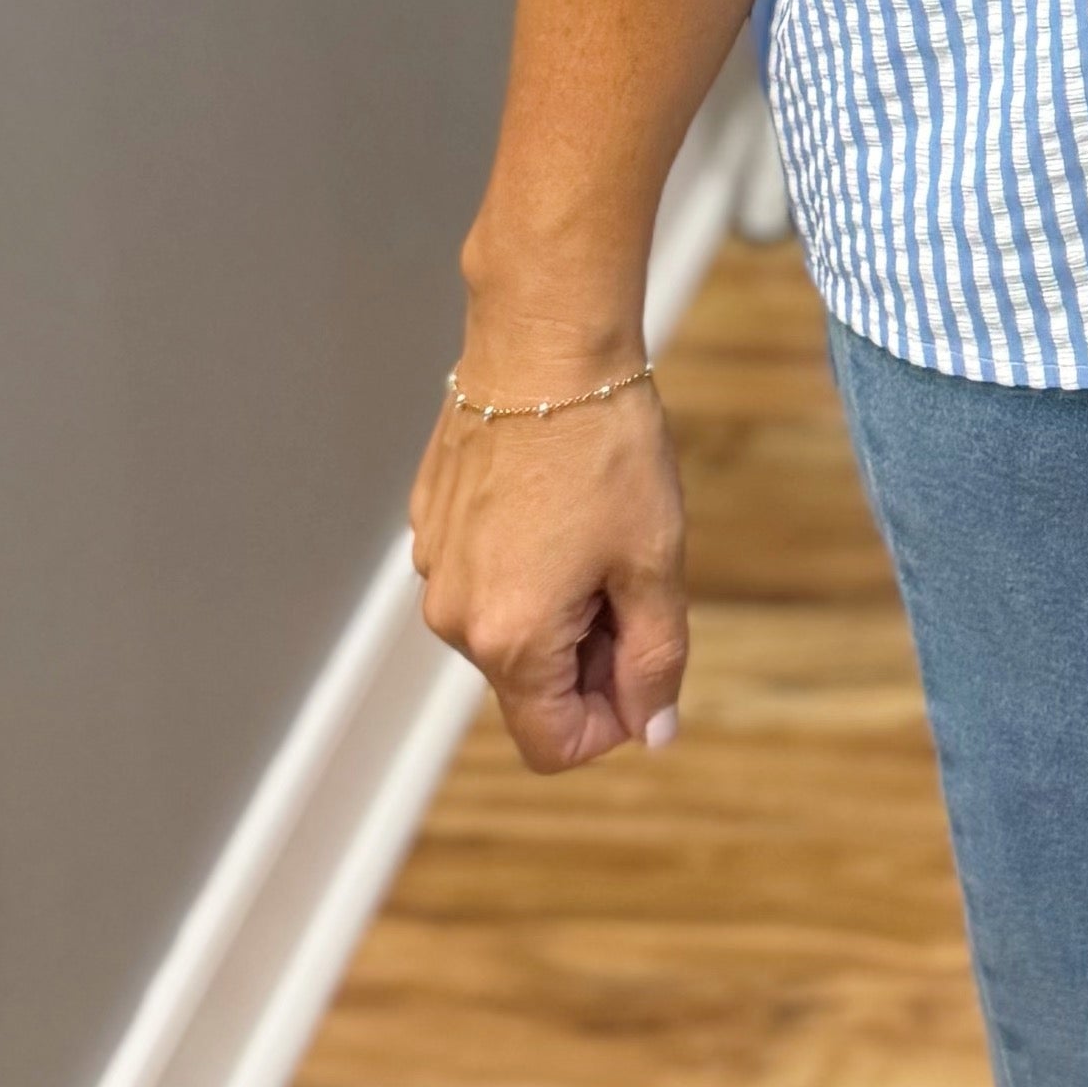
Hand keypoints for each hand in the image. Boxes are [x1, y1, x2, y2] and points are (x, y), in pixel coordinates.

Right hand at [409, 343, 687, 774]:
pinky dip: (528, 562)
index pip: (553, 744)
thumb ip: (656, 658)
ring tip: (598, 528)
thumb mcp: (654, 559)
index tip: (649, 660)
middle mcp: (454, 616)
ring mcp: (434, 566)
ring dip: (562, 606)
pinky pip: (486, 574)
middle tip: (635, 573)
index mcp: (509, 638)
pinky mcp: (431, 522)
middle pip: (533, 684)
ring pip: (509, 627)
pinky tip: (560, 501)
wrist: (544, 343)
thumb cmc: (605, 446)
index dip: (613, 721)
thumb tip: (653, 732)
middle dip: (594, 653)